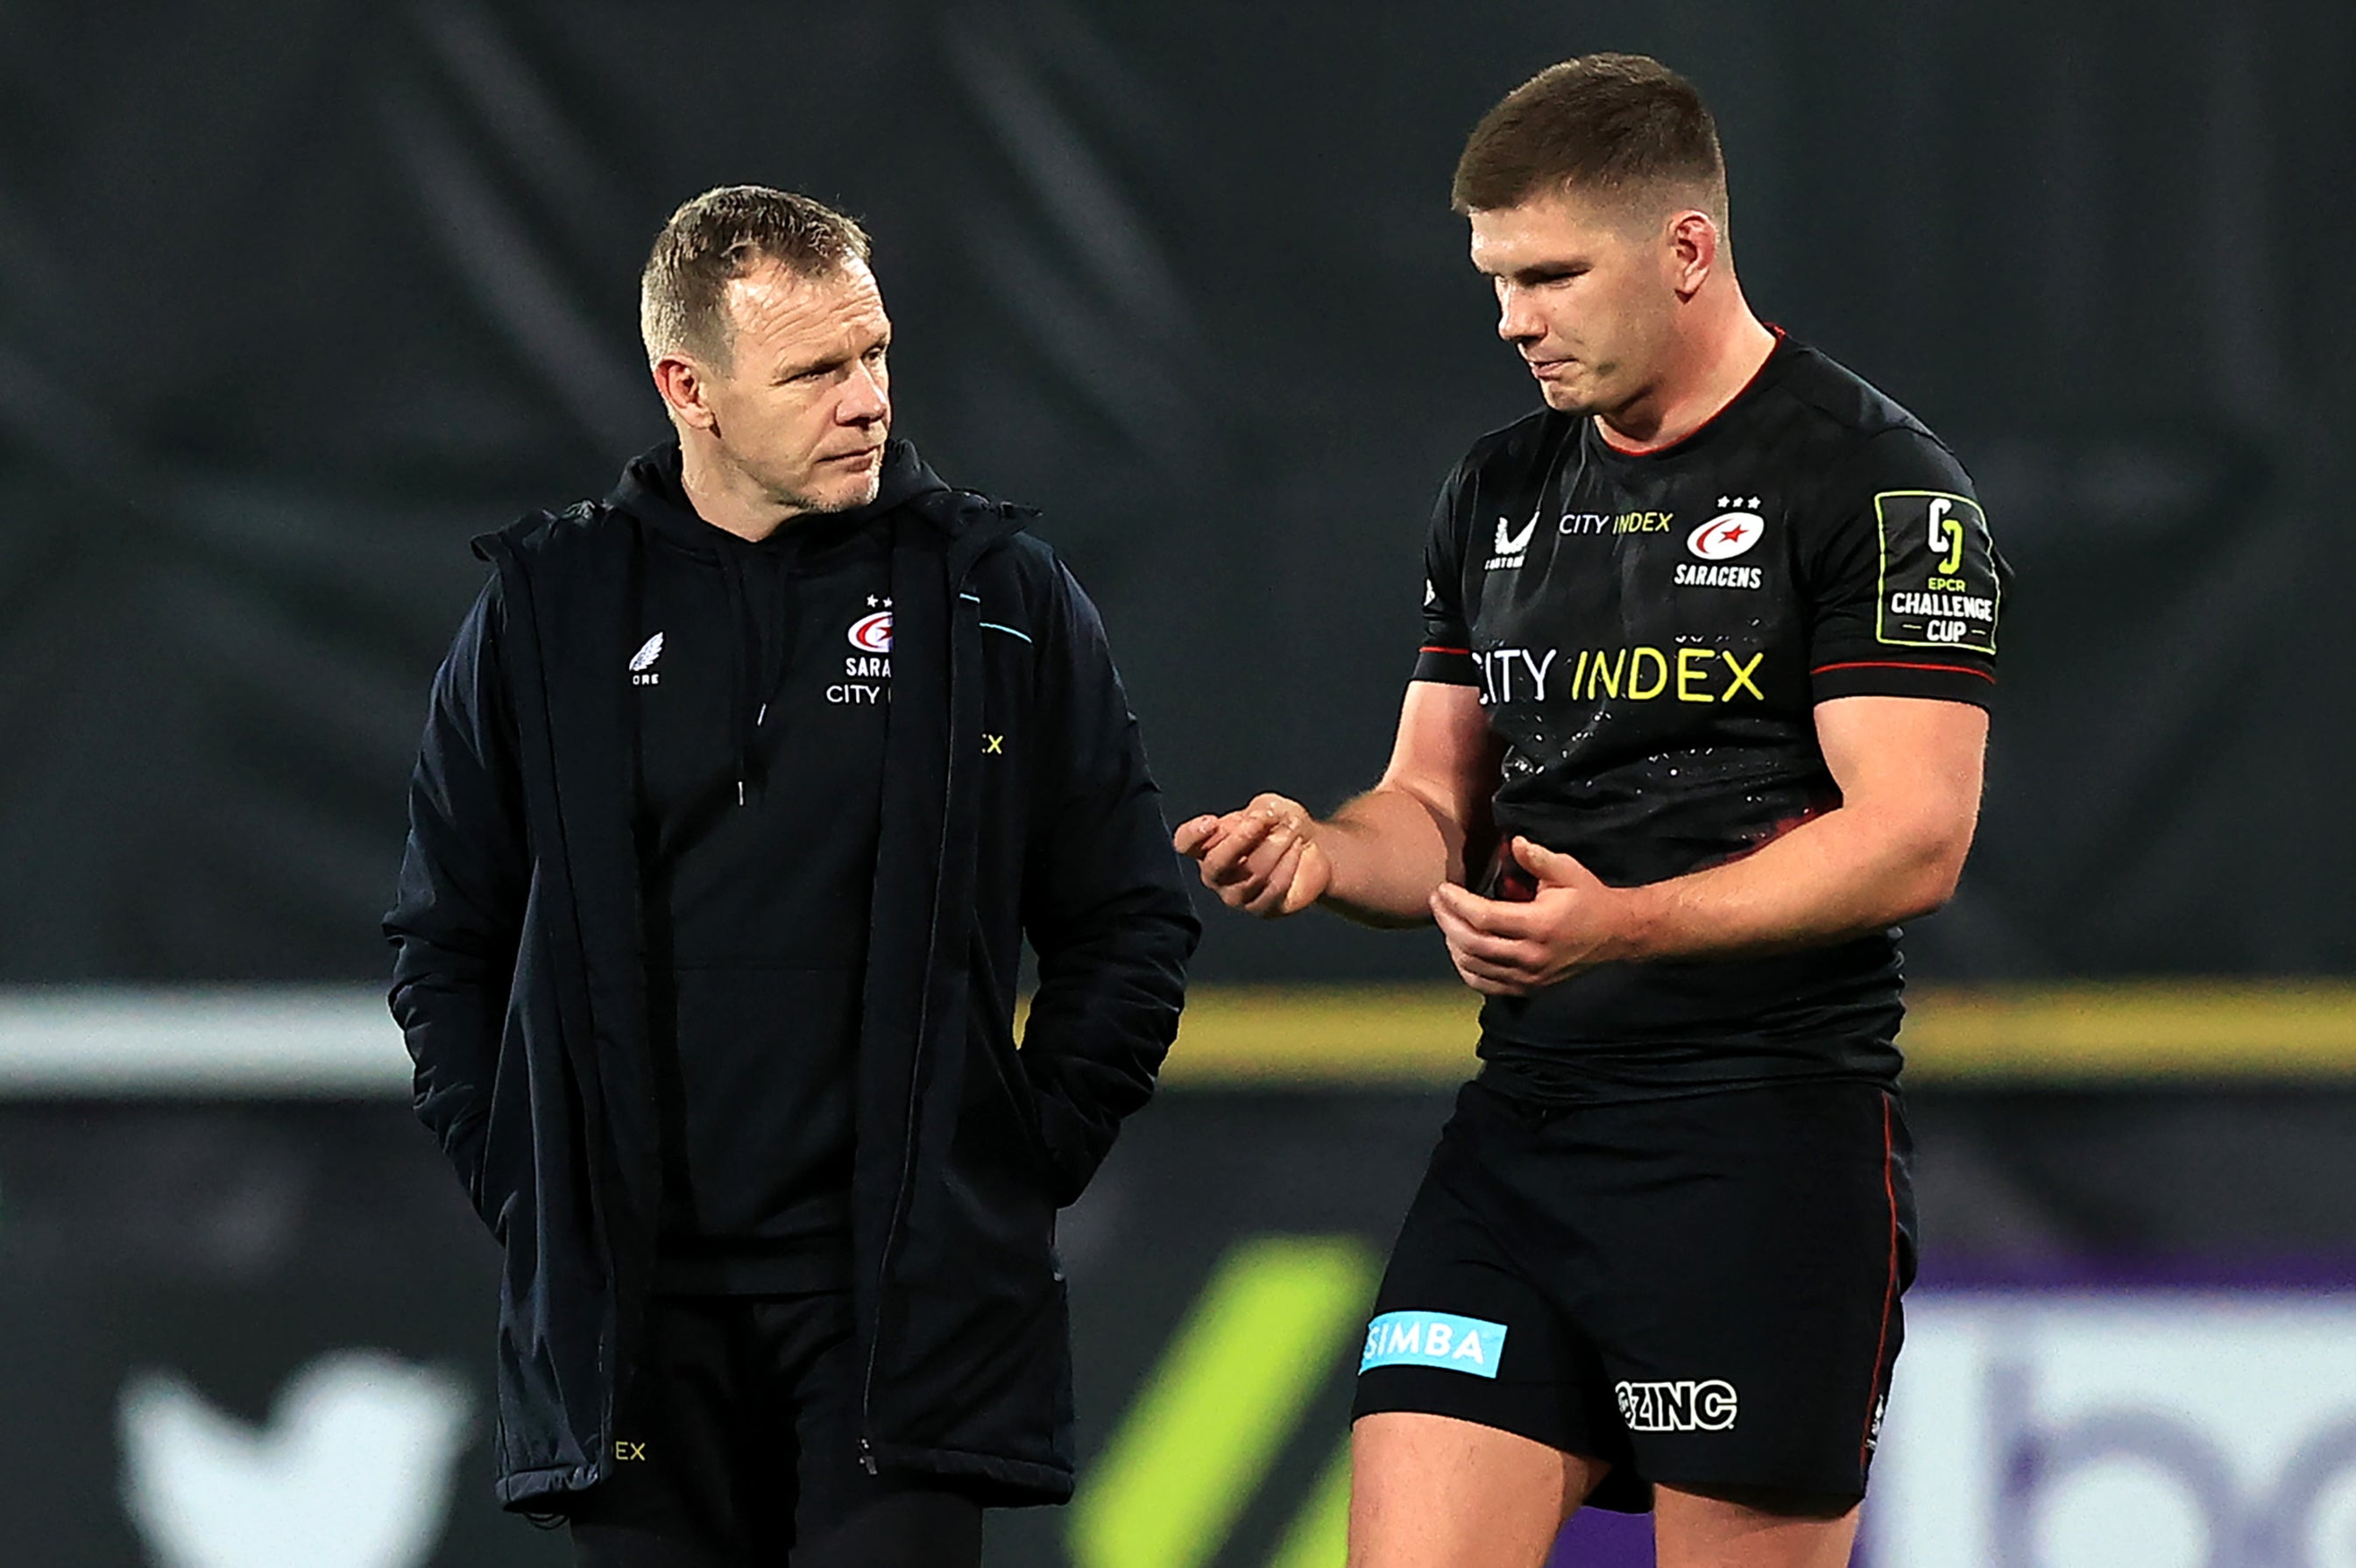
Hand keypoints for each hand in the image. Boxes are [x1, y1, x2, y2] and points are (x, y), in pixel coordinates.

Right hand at [1173, 794, 1333, 917]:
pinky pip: (1271, 890)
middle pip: (1215, 865)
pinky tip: (1296, 849)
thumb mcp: (1270, 806)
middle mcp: (1216, 874)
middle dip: (1239, 840)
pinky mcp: (1262, 908)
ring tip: (1291, 831)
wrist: (1312, 848)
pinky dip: (1287, 866)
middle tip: (1262, 821)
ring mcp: (1237, 895)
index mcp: (1208, 845)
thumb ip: (1261, 809)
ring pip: (1249, 876)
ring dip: (1273, 848)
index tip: (1211, 822)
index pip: (1185, 844)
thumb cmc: (1280, 826)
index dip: (1193, 835)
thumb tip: (1259, 818)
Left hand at [1428, 836, 1629, 994]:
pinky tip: (1459, 950)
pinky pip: (1486, 985)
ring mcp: (1529, 976)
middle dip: (1447, 921)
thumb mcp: (1568, 870)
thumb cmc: (1588, 899)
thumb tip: (1513, 842)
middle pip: (1472, 944)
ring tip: (1446, 921)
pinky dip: (1466, 969)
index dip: (1457, 903)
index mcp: (1540, 925)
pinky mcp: (1529, 987)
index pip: (1484, 918)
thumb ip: (1537, 857)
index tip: (1442, 889)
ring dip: (1453, 944)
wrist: (1615, 934)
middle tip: (1436, 901)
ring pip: (1475, 967)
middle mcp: (1532, 955)